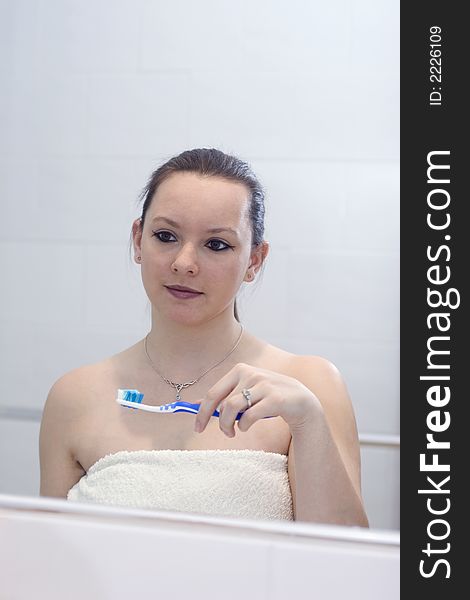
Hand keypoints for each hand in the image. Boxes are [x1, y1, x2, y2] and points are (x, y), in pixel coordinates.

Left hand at [194, 362, 320, 436]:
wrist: (301, 401)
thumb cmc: (269, 397)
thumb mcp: (246, 390)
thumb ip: (224, 395)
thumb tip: (195, 404)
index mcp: (240, 370)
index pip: (213, 393)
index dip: (201, 412)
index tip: (197, 428)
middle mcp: (251, 374)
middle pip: (222, 403)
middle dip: (217, 422)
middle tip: (225, 433)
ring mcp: (263, 385)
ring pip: (232, 409)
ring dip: (229, 425)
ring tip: (234, 431)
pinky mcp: (275, 398)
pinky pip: (249, 416)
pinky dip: (243, 425)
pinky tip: (245, 427)